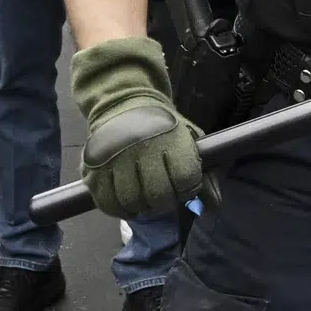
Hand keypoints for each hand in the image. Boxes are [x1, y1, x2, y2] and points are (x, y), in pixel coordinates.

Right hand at [74, 36, 202, 217]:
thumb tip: (214, 205)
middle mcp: (144, 151)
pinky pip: (107, 202)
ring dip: (140, 206)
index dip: (187, 189)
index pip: (186, 182)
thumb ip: (205, 172)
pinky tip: (126, 203)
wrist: (124, 102)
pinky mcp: (96, 168)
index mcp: (172, 141)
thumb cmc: (162, 126)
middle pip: (158, 196)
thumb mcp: (188, 140)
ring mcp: (117, 160)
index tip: (183, 185)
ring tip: (143, 198)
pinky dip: (118, 209)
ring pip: (132, 202)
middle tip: (162, 195)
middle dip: (164, 201)